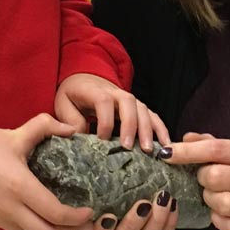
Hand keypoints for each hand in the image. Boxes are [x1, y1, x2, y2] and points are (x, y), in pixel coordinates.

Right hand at [0, 113, 93, 229]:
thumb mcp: (16, 133)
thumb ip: (46, 127)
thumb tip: (71, 128)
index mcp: (20, 187)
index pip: (56, 214)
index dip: (77, 218)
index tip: (90, 212)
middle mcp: (10, 208)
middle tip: (84, 223)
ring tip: (67, 225)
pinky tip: (44, 219)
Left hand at [54, 73, 169, 151]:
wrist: (84, 79)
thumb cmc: (73, 95)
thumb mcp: (63, 105)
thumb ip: (70, 120)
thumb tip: (80, 137)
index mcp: (95, 90)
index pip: (103, 102)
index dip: (104, 121)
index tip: (101, 141)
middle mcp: (115, 92)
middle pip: (129, 103)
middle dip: (130, 125)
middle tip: (128, 147)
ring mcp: (129, 99)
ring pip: (143, 109)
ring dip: (148, 129)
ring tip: (149, 150)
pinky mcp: (138, 107)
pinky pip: (152, 116)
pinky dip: (160, 129)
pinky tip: (165, 144)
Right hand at [73, 188, 178, 229]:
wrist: (121, 214)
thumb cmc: (102, 200)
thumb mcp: (94, 196)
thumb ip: (93, 188)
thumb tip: (93, 159)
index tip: (108, 217)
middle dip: (132, 226)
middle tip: (143, 205)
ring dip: (156, 222)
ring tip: (163, 200)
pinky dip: (169, 223)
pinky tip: (172, 205)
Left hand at [165, 133, 229, 229]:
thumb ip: (211, 144)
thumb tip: (184, 139)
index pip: (216, 149)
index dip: (188, 152)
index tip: (166, 153)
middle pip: (214, 177)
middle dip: (202, 178)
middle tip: (207, 179)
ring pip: (218, 203)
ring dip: (209, 199)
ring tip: (217, 195)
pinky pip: (224, 224)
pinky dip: (217, 218)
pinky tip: (224, 211)